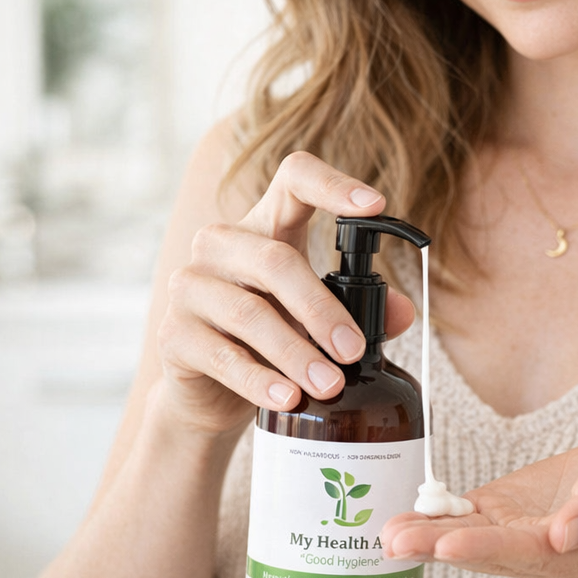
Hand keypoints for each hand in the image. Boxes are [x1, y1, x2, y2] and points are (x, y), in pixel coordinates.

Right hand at [157, 152, 415, 434]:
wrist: (212, 392)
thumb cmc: (275, 339)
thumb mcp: (320, 319)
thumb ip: (364, 310)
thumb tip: (405, 311)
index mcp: (265, 225)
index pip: (295, 179)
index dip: (333, 184)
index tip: (376, 205)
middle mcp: (222, 244)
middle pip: (275, 260)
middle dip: (321, 309)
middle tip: (354, 350)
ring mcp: (191, 285)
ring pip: (251, 313)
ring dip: (296, 353)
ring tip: (329, 384)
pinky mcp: (173, 334)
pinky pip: (223, 356)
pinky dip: (260, 380)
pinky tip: (288, 398)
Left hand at [382, 431, 577, 577]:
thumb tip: (564, 534)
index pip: (533, 556)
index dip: (491, 548)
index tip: (452, 542)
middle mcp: (551, 560)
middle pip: (492, 556)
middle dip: (443, 548)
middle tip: (398, 542)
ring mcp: (527, 541)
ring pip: (475, 543)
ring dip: (430, 538)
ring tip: (390, 534)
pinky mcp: (513, 517)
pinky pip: (473, 521)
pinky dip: (439, 520)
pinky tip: (406, 520)